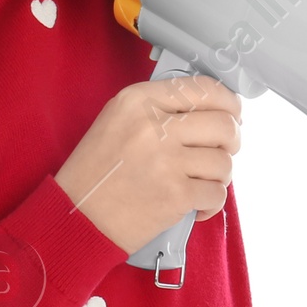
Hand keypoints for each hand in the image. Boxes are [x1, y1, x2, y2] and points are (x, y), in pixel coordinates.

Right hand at [54, 74, 242, 253]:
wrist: (75, 217)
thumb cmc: (97, 171)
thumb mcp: (118, 120)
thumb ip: (160, 107)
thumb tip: (212, 108)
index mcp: (139, 100)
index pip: (204, 89)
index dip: (228, 102)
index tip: (232, 114)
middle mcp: (153, 126)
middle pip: (224, 124)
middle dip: (231, 140)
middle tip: (221, 151)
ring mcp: (166, 161)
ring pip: (224, 162)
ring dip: (219, 176)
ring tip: (199, 181)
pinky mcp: (174, 195)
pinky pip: (217, 194)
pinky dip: (211, 202)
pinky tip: (195, 204)